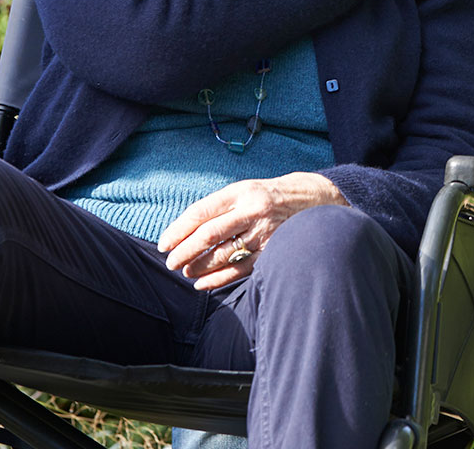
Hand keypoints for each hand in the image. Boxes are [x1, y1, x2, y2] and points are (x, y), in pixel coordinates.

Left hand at [157, 172, 347, 289]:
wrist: (309, 200)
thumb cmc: (264, 197)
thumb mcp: (241, 191)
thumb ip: (215, 208)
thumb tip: (181, 233)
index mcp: (239, 192)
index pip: (201, 212)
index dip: (178, 230)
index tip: (164, 244)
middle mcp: (251, 211)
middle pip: (209, 234)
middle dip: (185, 251)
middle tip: (171, 263)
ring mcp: (264, 232)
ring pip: (223, 254)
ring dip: (199, 266)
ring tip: (186, 271)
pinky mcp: (272, 251)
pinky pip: (239, 269)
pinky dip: (217, 279)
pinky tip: (202, 283)